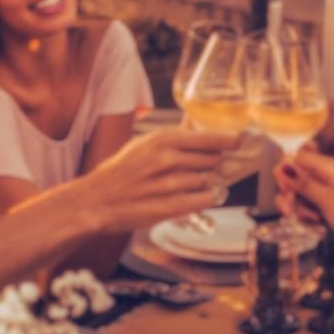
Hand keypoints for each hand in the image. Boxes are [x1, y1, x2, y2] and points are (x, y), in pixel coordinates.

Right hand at [72, 128, 234, 232]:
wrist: (96, 200)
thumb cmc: (118, 173)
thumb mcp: (141, 145)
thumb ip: (170, 138)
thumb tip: (193, 127)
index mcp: (161, 140)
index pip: (207, 138)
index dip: (228, 140)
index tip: (238, 141)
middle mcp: (167, 160)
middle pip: (212, 160)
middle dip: (214, 164)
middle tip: (210, 167)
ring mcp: (169, 184)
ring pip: (208, 180)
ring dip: (207, 182)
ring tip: (192, 184)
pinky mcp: (170, 207)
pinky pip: (203, 200)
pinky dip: (206, 198)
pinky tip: (199, 197)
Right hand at [275, 148, 333, 246]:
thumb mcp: (326, 198)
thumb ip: (303, 182)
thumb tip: (284, 164)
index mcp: (328, 167)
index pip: (296, 158)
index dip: (285, 172)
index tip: (285, 190)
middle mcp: (325, 175)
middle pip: (293, 178)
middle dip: (289, 196)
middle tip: (289, 212)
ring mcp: (325, 190)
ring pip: (298, 195)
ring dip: (299, 209)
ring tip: (312, 219)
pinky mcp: (325, 204)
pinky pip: (306, 206)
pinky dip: (307, 216)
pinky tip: (317, 224)